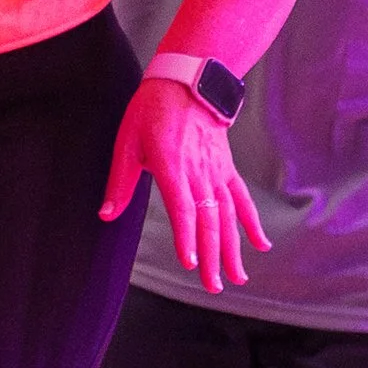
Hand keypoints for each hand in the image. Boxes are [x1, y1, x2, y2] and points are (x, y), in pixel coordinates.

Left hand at [101, 81, 268, 292]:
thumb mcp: (127, 141)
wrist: (187, 81)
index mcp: (172, 167)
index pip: (183, 208)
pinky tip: (260, 245)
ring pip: (229, 215)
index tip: (191, 262)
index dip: (187, 236)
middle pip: (210, 221)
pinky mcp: (226, 168)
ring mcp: (217, 172)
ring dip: (234, 248)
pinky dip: (252, 223)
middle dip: (213, 256)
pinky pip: (242, 199)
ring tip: (236, 278)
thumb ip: (120, 182)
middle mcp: (199, 173)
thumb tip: (107, 214)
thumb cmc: (152, 109)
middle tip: (213, 286)